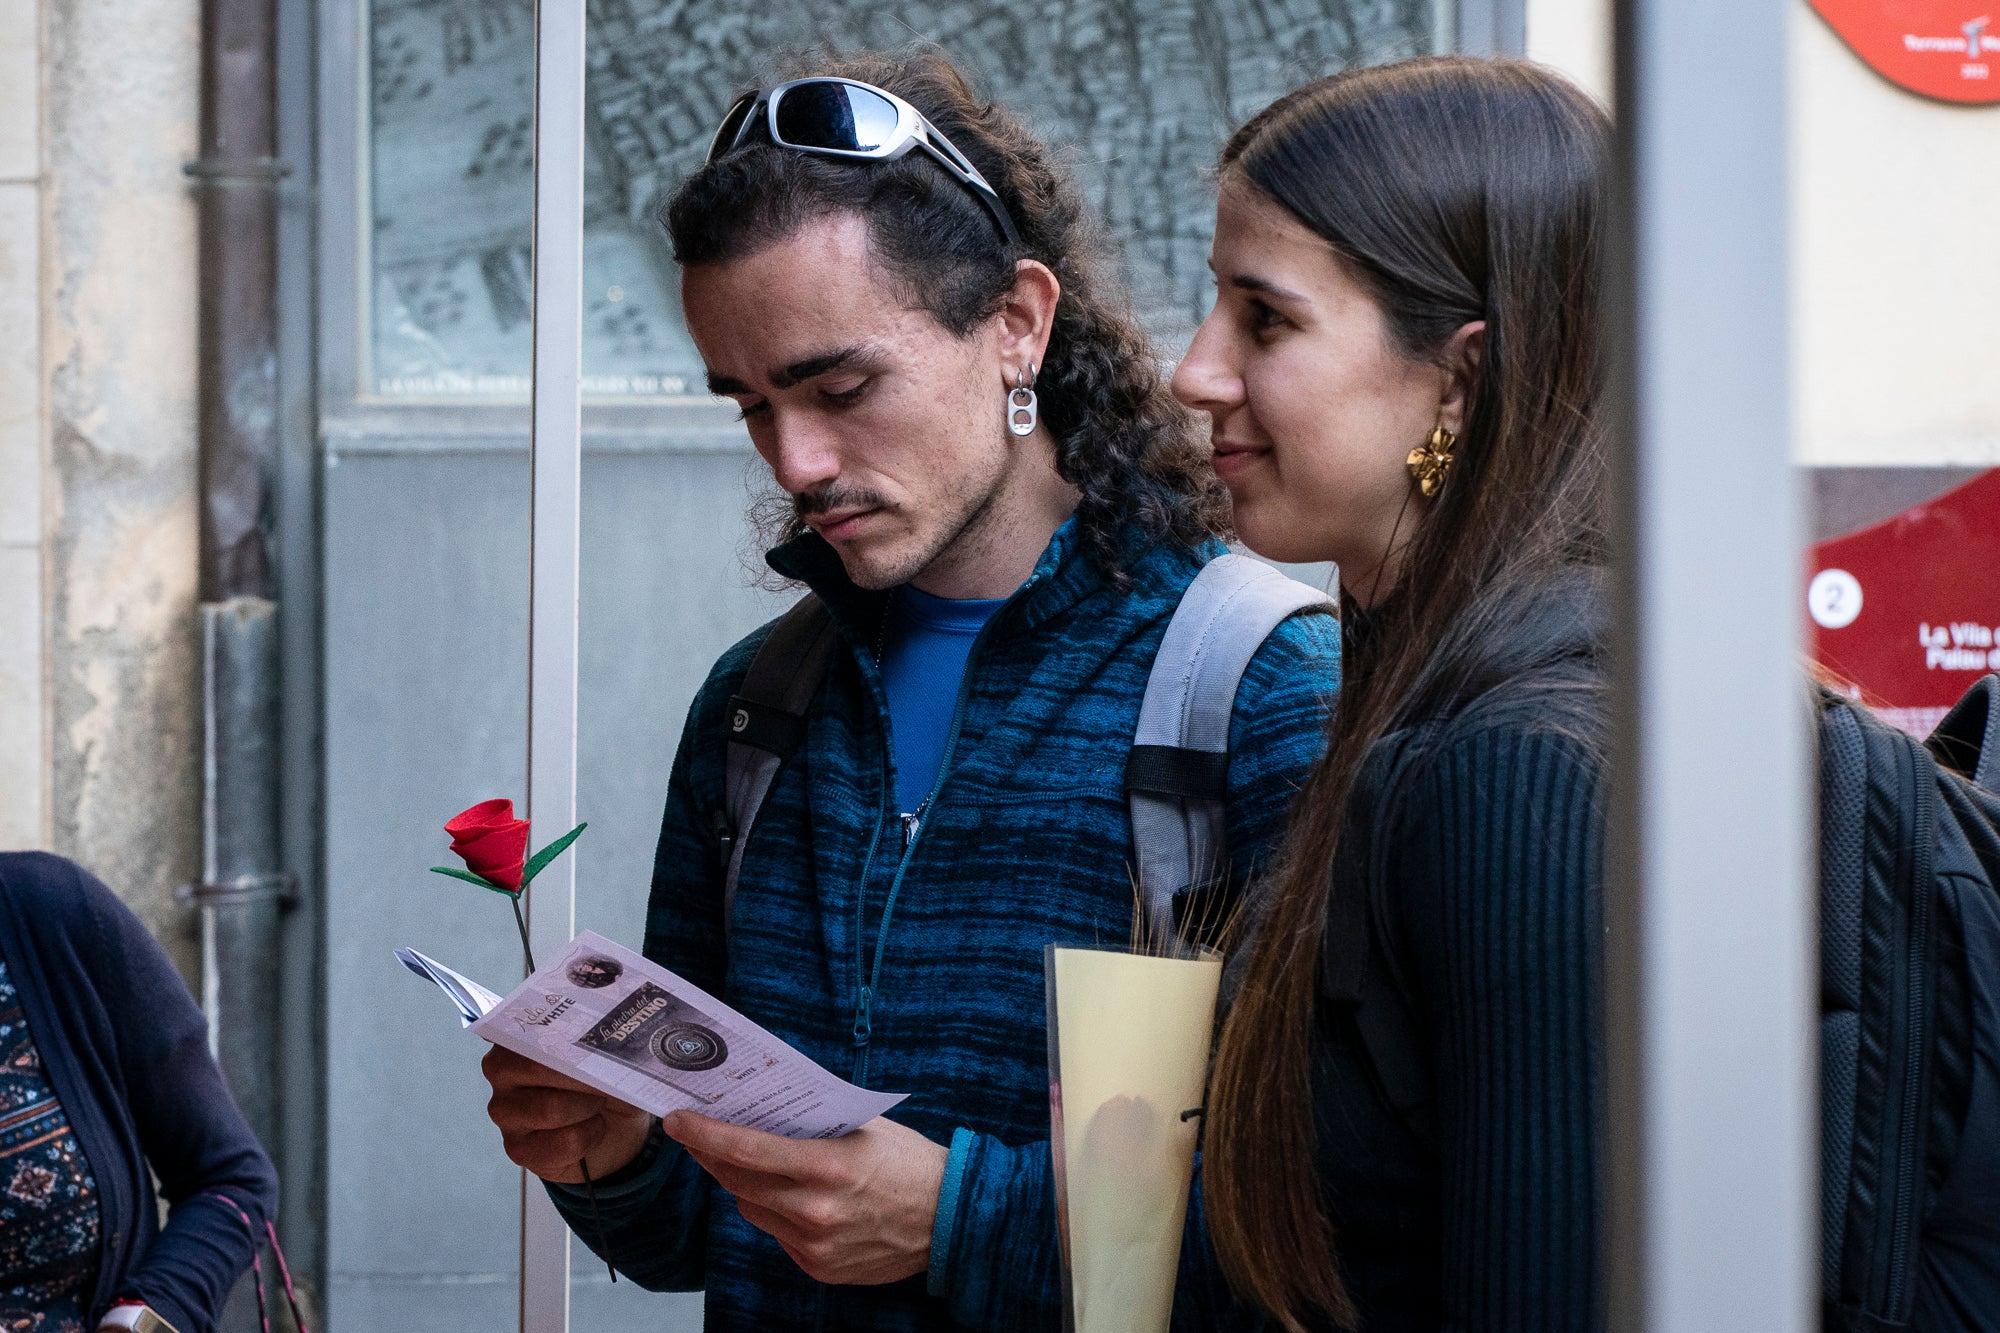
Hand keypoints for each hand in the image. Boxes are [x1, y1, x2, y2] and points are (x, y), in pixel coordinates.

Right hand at [482, 1045, 652, 1183]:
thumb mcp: (608, 1054)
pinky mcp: (517, 1148)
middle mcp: (501, 1070)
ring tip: (599, 1103)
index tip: (594, 1039)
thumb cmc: (603, 1080)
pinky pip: (564, 1142)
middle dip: (583, 1075)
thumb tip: (614, 1041)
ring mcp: (504, 1111)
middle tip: (606, 1079)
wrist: (612, 1125)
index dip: (567, 1036)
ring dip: (589, 1106)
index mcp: (519, 1035)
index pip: (533, 1028)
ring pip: (552, 1108)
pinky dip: (591, 1135)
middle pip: (538, 1067)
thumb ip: (602, 1040)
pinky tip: (593, 1129)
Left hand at [663, 1110, 946, 1284]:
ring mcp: (814, 1245)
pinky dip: (775, 1213)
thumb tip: (761, 1108)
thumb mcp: (864, 1127)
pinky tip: (789, 1196)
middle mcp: (815, 1210)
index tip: (678, 1120)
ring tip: (748, 1163)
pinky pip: (777, 1234)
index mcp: (827, 1166)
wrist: (949, 1219)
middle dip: (712, 1156)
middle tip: (697, 1135)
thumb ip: (812, 1123)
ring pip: (752, 1209)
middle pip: (738, 1181)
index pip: (746, 1149)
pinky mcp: (817, 1267)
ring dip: (744, 1185)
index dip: (705, 1134)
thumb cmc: (909, 1163)